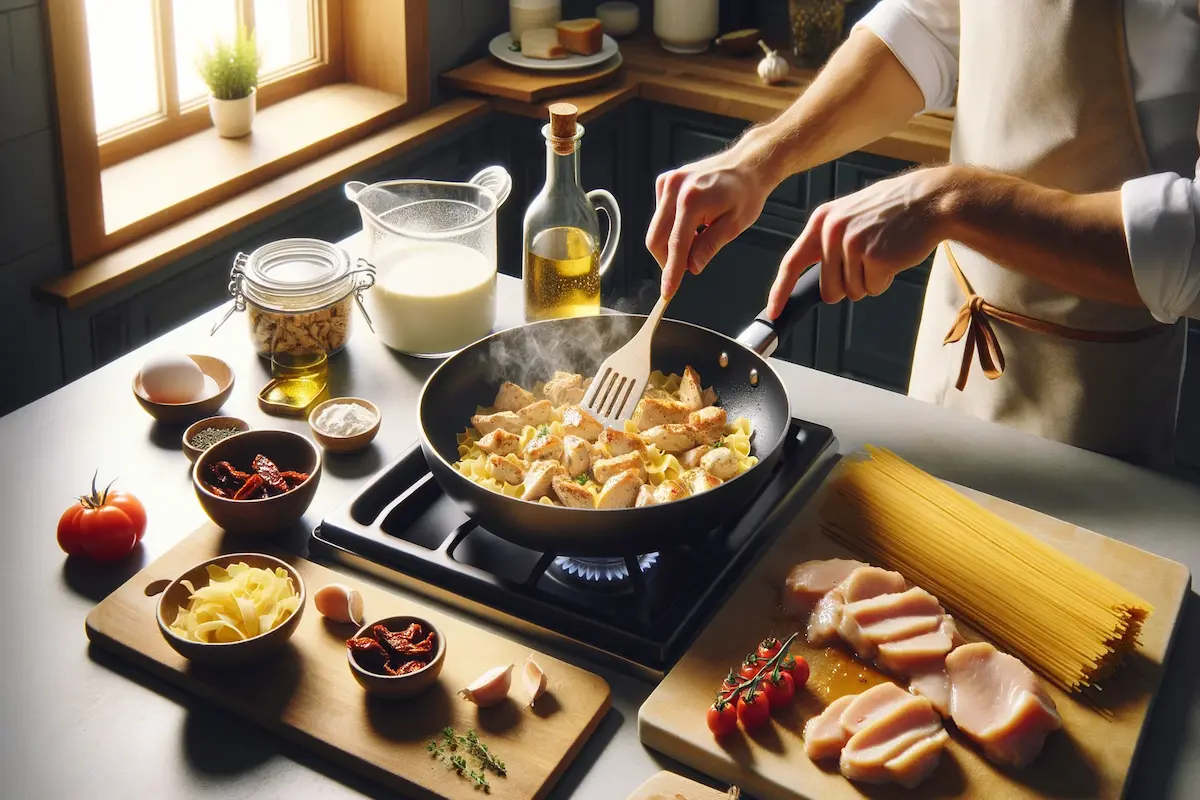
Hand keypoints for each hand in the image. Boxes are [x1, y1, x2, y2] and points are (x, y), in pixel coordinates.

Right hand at [647, 144, 775, 296]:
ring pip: (656, 228)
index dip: (671, 272)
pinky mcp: (665, 182)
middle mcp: (674, 188)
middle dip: (667, 259)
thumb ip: (709, 247)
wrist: (746, 164)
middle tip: (685, 269)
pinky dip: (671, 227)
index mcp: (692, 200)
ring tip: (698, 237)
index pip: (675, 245)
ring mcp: (667, 182)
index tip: (668, 291)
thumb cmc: (746, 192)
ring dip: (671, 242)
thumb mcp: (734, 225)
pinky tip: (692, 222)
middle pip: (656, 238)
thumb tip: (691, 267)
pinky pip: (660, 215)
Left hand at [767, 165, 954, 317]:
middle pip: (827, 289)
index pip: (793, 262)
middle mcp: (832, 231)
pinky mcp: (874, 258)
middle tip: (868, 261)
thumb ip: (828, 242)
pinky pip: (873, 288)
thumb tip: (816, 278)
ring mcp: (853, 244)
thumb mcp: (850, 214)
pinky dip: (885, 280)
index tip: (773, 310)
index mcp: (822, 220)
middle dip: (848, 285)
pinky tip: (893, 255)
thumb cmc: (893, 210)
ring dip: (869, 281)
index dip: (780, 290)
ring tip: (882, 251)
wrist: (931, 199)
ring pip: (852, 291)